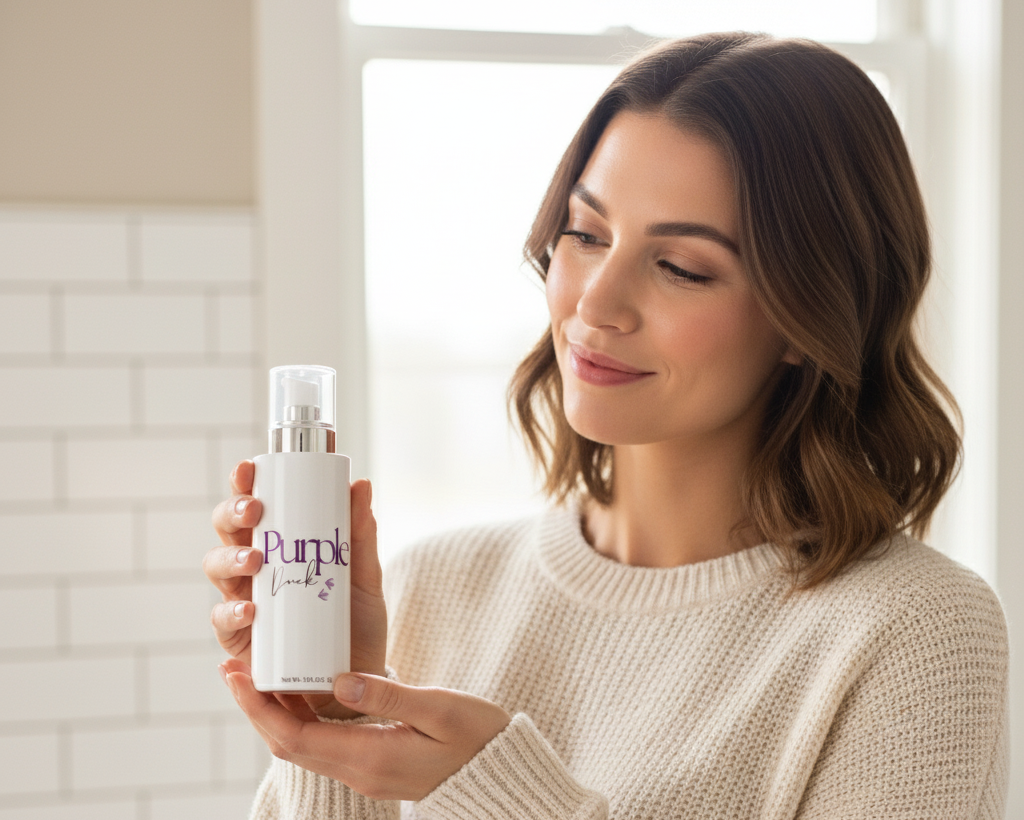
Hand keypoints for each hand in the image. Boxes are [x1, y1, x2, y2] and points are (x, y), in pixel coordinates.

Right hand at [204, 460, 387, 718]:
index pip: (254, 507)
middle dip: (232, 515)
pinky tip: (251, 611)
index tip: (250, 467)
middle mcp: (254, 570)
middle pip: (227, 532)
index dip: (244, 484)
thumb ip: (362, 534)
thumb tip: (360, 484)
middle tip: (254, 511)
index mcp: (279, 545)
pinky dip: (233, 613)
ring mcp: (244, 602)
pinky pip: (224, 621)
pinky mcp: (240, 641)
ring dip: (230, 559)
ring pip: (217, 569)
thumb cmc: (356, 625)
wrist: (357, 685)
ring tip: (255, 561)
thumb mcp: (365, 577)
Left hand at [220, 658, 511, 800]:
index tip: (235, 674)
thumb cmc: (479, 736)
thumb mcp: (440, 707)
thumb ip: (389, 695)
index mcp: (370, 757)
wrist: (502, 774)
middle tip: (233, 668)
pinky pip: (324, 744)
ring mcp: (365, 772)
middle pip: (289, 744)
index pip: (294, 737)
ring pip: (304, 745)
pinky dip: (303, 718)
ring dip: (276, 713)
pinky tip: (302, 692)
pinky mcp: (375, 764)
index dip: (258, 707)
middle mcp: (359, 771)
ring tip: (258, 675)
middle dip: (256, 706)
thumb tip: (337, 680)